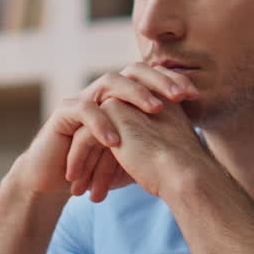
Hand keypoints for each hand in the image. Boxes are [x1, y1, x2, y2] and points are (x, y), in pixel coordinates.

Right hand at [10, 64, 196, 199]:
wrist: (58, 182)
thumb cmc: (97, 169)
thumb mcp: (132, 156)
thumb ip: (153, 143)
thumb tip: (193, 145)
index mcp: (121, 98)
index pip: (149, 79)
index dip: (171, 82)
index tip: (195, 95)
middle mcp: (102, 92)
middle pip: (132, 71)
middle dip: (158, 81)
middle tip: (180, 95)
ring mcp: (83, 99)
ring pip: (109, 82)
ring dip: (134, 94)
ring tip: (156, 109)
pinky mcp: (63, 113)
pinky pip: (84, 110)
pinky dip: (101, 123)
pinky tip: (116, 140)